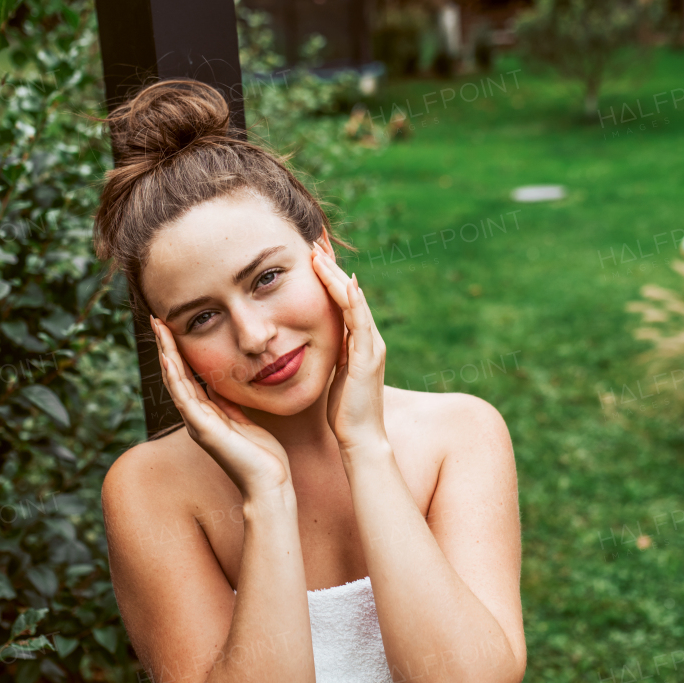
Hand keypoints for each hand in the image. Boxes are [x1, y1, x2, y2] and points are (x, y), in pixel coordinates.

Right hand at [150, 316, 291, 500]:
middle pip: (175, 374)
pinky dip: (176, 377)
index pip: (187, 375)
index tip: (171, 326)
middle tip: (156, 319)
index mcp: (206, 414)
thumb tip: (221, 382)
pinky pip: (185, 399)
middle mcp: (196, 417)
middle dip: (166, 346)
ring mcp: (197, 424)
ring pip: (175, 382)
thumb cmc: (263, 456)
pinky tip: (169, 358)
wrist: (269, 483)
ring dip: (166, 353)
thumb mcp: (245, 419)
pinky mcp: (204, 430)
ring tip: (158, 329)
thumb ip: (229, 403)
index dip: (178, 350)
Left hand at [310, 244, 387, 450]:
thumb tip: (313, 344)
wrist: (361, 438)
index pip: (343, 302)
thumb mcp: (333, 376)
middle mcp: (369, 340)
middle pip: (350, 295)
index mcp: (359, 343)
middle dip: (332, 269)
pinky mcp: (368, 359)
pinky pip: (361, 324)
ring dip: (337, 278)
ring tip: (321, 256)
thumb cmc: (343, 412)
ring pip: (355, 304)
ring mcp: (371, 348)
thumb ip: (331, 356)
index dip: (328, 278)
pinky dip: (354, 302)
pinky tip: (346, 284)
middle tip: (314, 244)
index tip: (312, 257)